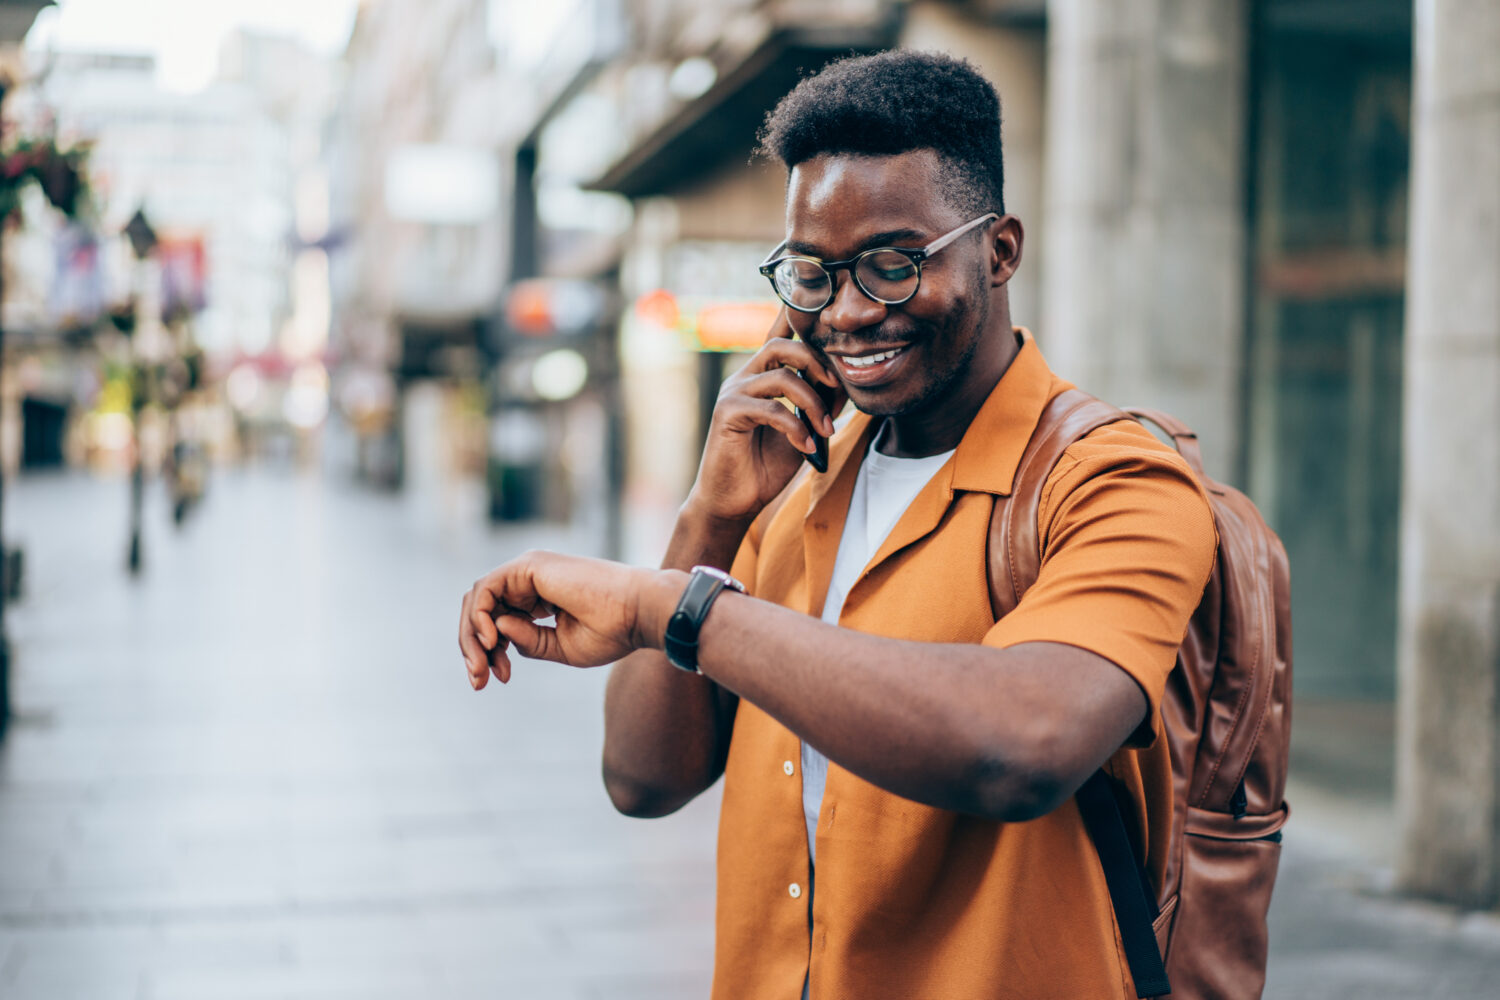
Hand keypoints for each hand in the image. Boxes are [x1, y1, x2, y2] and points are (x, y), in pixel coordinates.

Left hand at [459, 550, 683, 689]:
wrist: (639, 614)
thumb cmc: (612, 632)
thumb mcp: (560, 647)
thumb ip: (527, 642)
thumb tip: (496, 631)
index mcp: (540, 597)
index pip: (497, 620)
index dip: (489, 652)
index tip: (499, 680)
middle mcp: (530, 580)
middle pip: (483, 610)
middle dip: (474, 647)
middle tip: (479, 680)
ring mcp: (528, 570)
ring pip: (479, 600)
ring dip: (472, 637)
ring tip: (482, 668)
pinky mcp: (529, 566)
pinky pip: (486, 590)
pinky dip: (480, 617)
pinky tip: (491, 641)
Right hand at [686, 309, 844, 523]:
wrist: (735, 500)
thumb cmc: (766, 464)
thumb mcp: (803, 431)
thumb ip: (818, 407)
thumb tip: (844, 386)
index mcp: (763, 377)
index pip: (779, 337)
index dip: (794, 316)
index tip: (819, 304)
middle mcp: (746, 378)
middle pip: (781, 346)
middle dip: (815, 361)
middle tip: (836, 387)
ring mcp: (734, 392)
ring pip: (780, 376)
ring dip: (812, 403)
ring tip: (825, 430)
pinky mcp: (727, 413)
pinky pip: (770, 408)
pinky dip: (795, 427)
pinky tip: (806, 446)